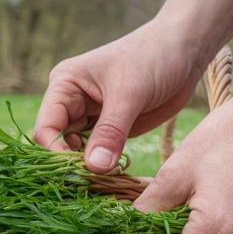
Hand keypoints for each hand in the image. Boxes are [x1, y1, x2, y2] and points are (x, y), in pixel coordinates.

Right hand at [33, 20, 208, 172]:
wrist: (186, 50)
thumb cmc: (153, 58)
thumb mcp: (130, 94)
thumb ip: (111, 132)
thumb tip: (93, 168)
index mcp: (64, 85)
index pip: (46, 127)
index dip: (56, 152)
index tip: (81, 171)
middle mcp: (71, 102)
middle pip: (57, 143)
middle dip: (71, 164)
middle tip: (94, 183)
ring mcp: (90, 116)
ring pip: (76, 152)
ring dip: (87, 168)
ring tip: (105, 181)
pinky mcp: (110, 129)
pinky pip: (97, 154)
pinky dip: (102, 167)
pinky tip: (113, 175)